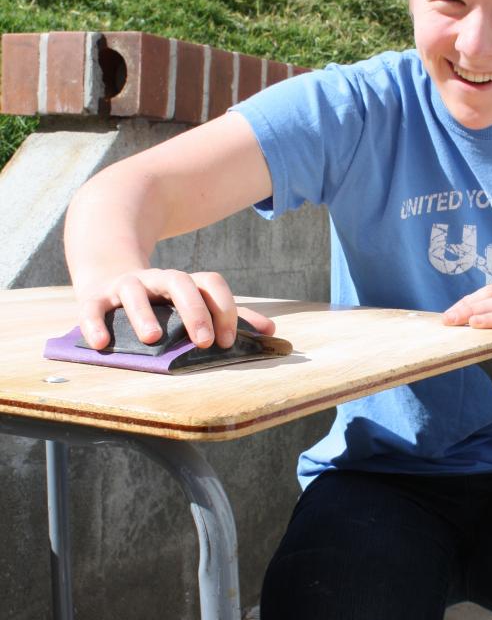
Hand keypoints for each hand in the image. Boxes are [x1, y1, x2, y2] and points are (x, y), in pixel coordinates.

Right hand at [76, 268, 275, 350]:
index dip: (224, 309)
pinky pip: (93, 307)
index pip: (211, 284)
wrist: (110, 275)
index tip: (227, 342)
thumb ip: (229, 316)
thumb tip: (271, 330)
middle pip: (179, 282)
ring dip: (143, 313)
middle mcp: (158, 279)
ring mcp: (126, 284)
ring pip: (135, 290)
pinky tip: (101, 343)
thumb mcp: (194, 304)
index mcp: (185, 283)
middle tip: (204, 342)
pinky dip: (95, 323)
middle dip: (194, 311)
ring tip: (151, 339)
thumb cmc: (162, 301)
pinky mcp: (96, 296)